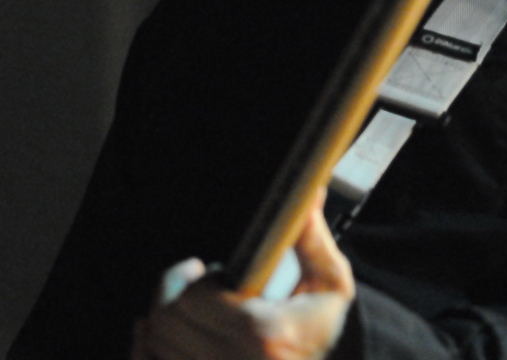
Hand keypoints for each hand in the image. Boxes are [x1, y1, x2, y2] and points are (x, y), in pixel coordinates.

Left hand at [132, 197, 354, 359]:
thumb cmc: (325, 329)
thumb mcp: (329, 282)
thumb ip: (311, 238)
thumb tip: (311, 191)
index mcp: (265, 335)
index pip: (195, 299)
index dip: (198, 279)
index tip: (214, 271)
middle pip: (166, 321)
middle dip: (176, 294)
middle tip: (199, 283)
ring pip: (154, 346)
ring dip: (165, 321)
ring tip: (192, 311)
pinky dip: (149, 348)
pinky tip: (167, 335)